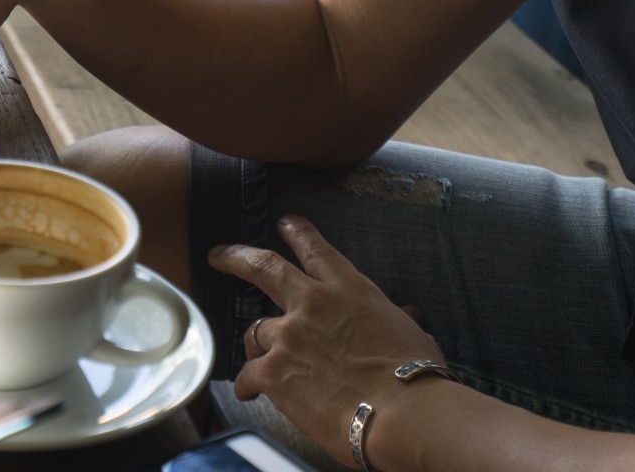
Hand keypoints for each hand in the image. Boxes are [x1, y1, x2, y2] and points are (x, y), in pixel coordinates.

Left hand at [209, 214, 445, 467]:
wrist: (403, 412)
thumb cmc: (417, 375)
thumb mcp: (409, 333)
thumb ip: (396, 318)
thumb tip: (409, 315)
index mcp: (348, 289)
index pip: (316, 250)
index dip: (298, 232)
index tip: (284, 222)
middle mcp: (312, 304)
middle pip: (263, 267)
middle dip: (236, 257)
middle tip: (218, 255)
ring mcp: (288, 336)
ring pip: (255, 331)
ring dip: (258, 346)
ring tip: (260, 362)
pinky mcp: (273, 372)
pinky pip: (247, 374)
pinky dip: (247, 385)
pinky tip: (250, 393)